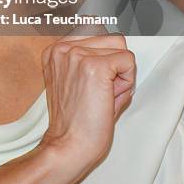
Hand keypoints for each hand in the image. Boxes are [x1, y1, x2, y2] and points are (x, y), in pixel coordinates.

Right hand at [39, 34, 135, 175]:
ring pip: (121, 49)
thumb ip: (91, 61)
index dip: (105, 63)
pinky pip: (128, 61)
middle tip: (101, 92)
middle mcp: (64, 49)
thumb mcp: (74, 81)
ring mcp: (78, 55)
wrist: (68, 146)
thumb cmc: (73, 122)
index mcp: (55, 51)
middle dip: (114, 66)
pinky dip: (127, 80)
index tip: (94, 84)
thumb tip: (119, 53)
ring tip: (103, 94)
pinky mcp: (95, 67)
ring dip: (120, 73)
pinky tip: (110, 96)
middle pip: (112, 40)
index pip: (97, 38)